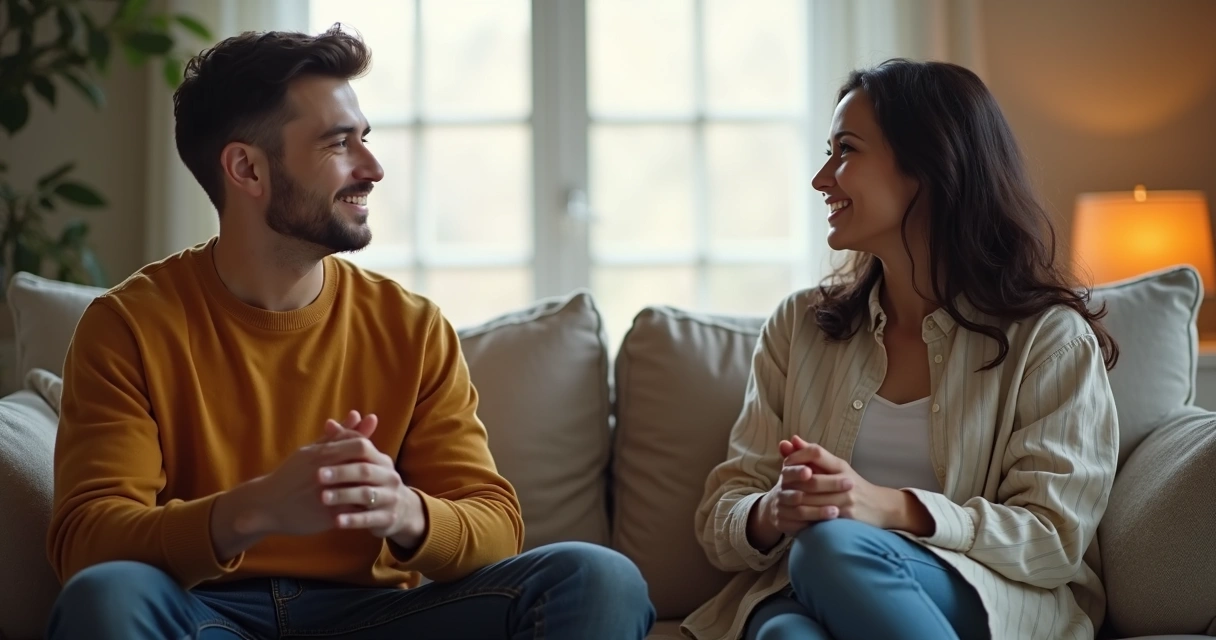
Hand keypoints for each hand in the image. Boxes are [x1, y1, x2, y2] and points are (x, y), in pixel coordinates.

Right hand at [230, 412, 379, 536]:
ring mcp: (326, 495)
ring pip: (361, 489)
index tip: (373, 455)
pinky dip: (364, 509)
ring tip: (378, 488)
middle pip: (362, 465)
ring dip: (372, 488)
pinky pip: (354, 512)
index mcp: (320, 454)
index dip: (370, 451)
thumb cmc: (290, 475)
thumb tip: (358, 414)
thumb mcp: (311, 451)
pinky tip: (369, 507)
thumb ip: (337, 434)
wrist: (266, 505)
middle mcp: (324, 472)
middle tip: (381, 472)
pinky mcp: (327, 516)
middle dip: (375, 469)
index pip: (358, 445)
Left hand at [316, 437, 425, 544]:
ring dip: (344, 495)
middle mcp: (389, 477)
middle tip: (318, 476)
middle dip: (340, 473)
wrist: (402, 511)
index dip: (343, 449)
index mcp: (381, 460)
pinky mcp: (388, 518)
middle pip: (364, 471)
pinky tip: (336, 521)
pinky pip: (369, 519)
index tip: (320, 454)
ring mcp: (390, 498)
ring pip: (366, 495)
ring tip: (323, 498)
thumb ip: (346, 443)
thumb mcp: (364, 463)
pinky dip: (352, 520)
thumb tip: (329, 423)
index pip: (364, 448)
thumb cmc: (375, 483)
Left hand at [779, 435, 905, 528]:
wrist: (881, 506)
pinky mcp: (848, 516)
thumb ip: (812, 455)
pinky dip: (807, 516)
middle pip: (811, 478)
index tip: (785, 463)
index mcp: (840, 465)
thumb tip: (791, 439)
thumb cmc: (853, 485)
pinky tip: (796, 516)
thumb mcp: (836, 467)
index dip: (797, 456)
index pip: (816, 452)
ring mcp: (847, 499)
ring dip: (796, 500)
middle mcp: (845, 480)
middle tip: (779, 486)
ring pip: (813, 499)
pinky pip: (822, 516)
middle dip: (792, 483)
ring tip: (784, 501)